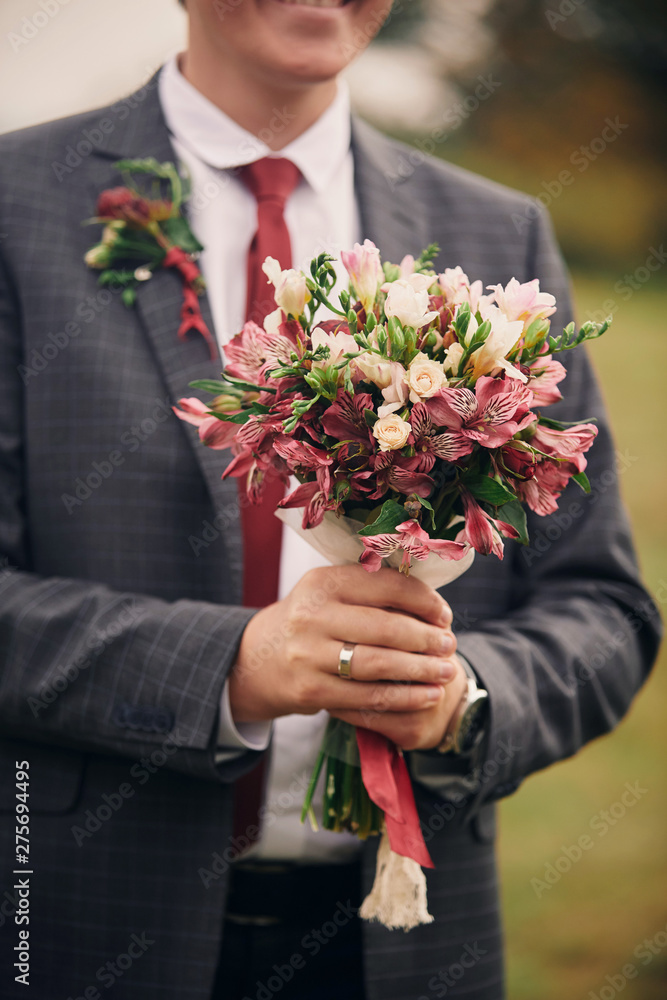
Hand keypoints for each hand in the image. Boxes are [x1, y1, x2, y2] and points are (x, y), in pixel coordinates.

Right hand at [229, 565, 459, 745]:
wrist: (260, 661)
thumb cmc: (312, 622)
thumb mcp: (330, 594)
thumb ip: (372, 591)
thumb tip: (433, 604)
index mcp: (322, 582)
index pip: (385, 585)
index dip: (423, 600)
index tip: (444, 614)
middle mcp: (312, 615)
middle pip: (385, 628)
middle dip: (426, 639)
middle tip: (450, 645)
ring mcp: (308, 655)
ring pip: (379, 665)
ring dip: (420, 671)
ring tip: (445, 671)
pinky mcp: (310, 691)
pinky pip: (367, 697)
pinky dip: (404, 698)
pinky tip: (427, 696)